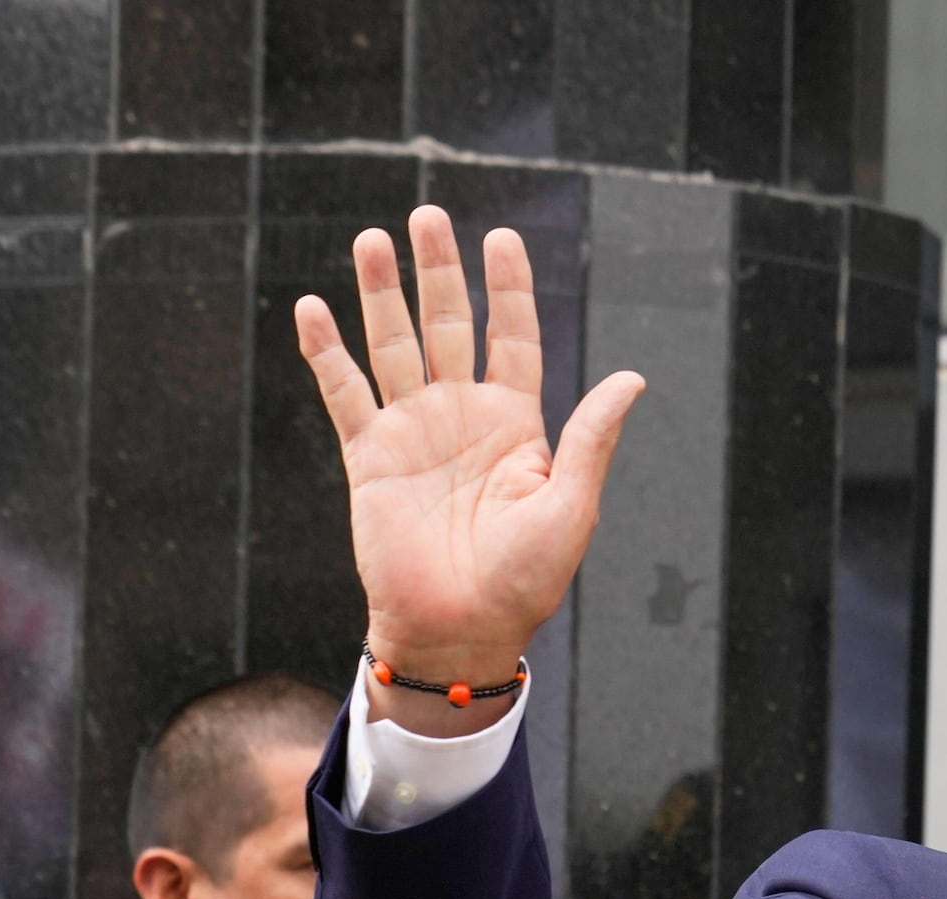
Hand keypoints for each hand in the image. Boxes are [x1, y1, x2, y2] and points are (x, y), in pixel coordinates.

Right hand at [293, 205, 647, 729]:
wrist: (459, 632)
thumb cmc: (523, 581)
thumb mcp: (571, 506)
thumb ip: (591, 438)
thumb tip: (632, 377)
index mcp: (515, 424)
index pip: (514, 337)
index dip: (509, 289)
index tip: (503, 237)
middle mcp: (462, 416)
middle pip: (449, 325)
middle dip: (438, 271)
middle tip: (427, 217)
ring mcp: (413, 432)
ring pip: (395, 345)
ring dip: (382, 294)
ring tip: (373, 239)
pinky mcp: (368, 457)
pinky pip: (345, 393)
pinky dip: (327, 352)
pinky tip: (313, 307)